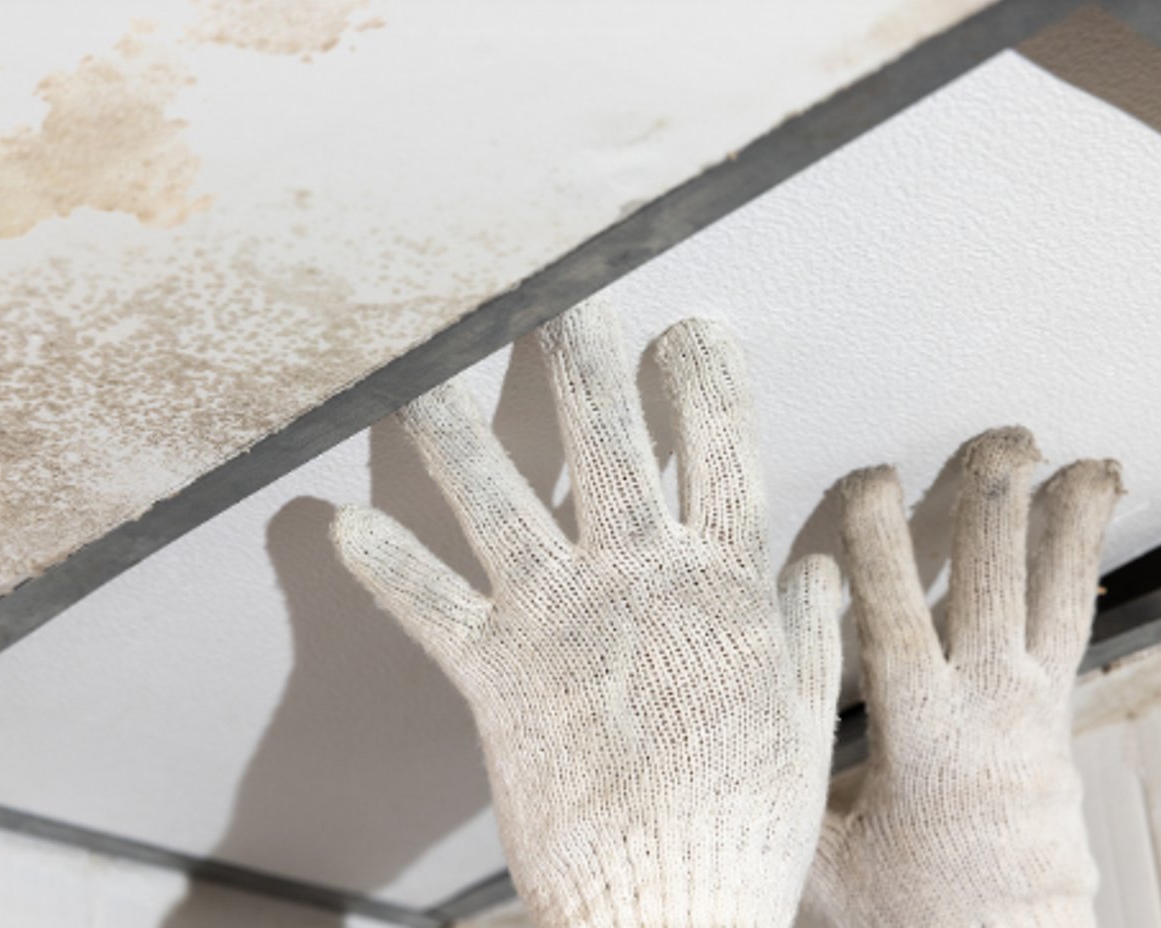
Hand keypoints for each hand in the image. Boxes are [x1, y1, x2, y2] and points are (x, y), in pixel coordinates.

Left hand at [334, 300, 841, 927]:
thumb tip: (819, 564)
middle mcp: (635, 578)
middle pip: (604, 436)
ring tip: (417, 368)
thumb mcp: (797, 719)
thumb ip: (804, 631)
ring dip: (450, 427)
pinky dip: (386, 564)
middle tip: (552, 294)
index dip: (705, 377)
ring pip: (496, 495)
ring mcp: (558, 618)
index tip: (690, 326)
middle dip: (578, 355)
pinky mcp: (494, 674)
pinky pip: (428, 603)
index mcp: (719, 582)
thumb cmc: (741, 822)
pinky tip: (340, 523)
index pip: (721, 447)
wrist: (670, 906)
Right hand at [810, 428, 1121, 927]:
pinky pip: (1073, 629)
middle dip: (994, 498)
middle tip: (999, 438)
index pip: (894, 606)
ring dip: (1066, 523)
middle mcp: (989, 706)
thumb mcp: (814, 856)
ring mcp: (1035, 712)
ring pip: (1057, 596)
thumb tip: (717, 714)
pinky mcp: (1058, 725)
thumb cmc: (903, 917)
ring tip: (1088, 464)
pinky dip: (1078, 572)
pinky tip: (1082, 538)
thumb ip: (775, 774)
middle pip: (994, 577)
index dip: (878, 534)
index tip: (868, 474)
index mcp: (922, 729)